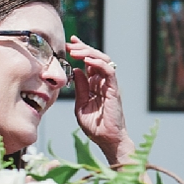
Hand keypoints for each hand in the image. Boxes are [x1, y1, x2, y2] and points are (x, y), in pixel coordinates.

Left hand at [68, 37, 134, 165]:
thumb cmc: (95, 127)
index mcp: (94, 85)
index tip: (70, 43)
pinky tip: (88, 61)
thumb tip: (77, 70)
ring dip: (89, 53)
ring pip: (103, 60)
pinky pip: (109, 72)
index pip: (88, 63)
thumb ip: (80, 88)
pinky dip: (99, 63)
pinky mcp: (114, 90)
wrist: (107, 140)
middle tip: (70, 45)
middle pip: (95, 58)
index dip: (81, 51)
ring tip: (76, 51)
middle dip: (83, 48)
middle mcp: (102, 83)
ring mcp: (109, 85)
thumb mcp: (81, 105)